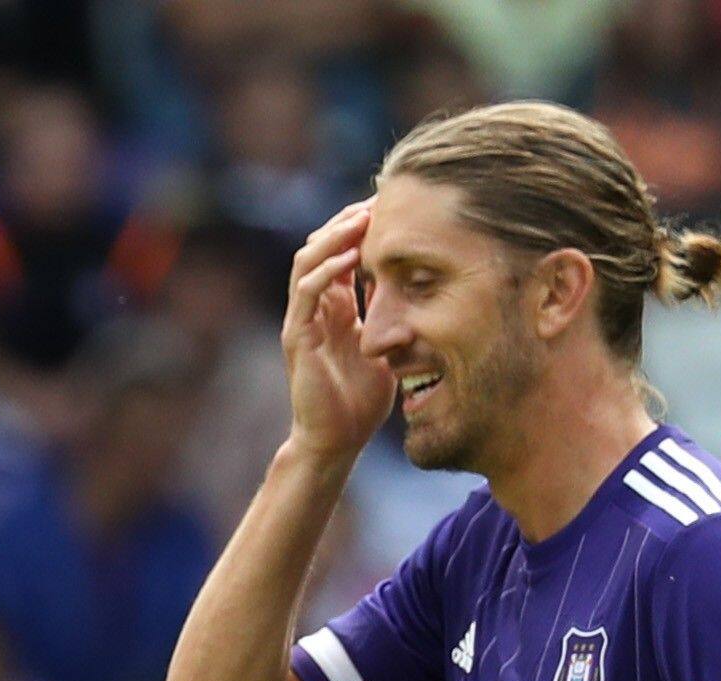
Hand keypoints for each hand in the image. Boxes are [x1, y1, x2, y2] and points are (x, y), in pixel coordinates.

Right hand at [282, 204, 395, 462]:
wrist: (337, 442)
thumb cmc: (361, 401)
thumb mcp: (387, 345)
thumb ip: (393, 314)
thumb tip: (423, 285)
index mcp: (334, 306)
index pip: (340, 251)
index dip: (361, 227)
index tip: (394, 206)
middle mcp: (313, 308)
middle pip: (320, 245)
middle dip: (348, 220)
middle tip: (379, 199)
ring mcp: (301, 320)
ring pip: (307, 260)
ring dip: (334, 236)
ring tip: (363, 218)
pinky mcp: (297, 338)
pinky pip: (306, 294)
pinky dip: (326, 271)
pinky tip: (350, 257)